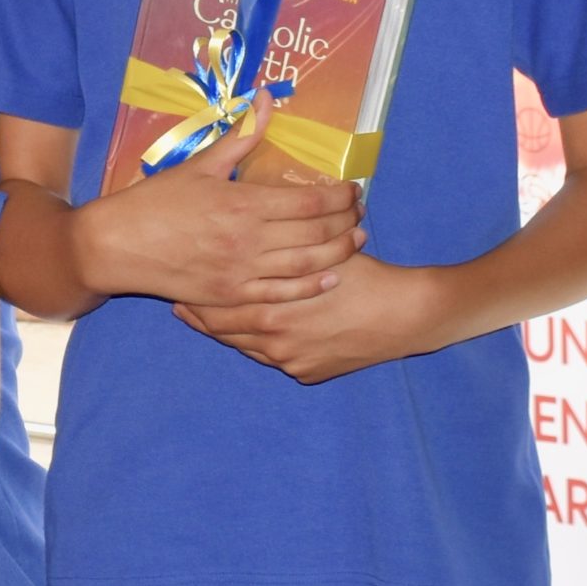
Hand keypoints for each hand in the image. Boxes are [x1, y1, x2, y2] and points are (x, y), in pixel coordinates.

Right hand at [77, 92, 365, 306]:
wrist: (118, 246)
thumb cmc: (157, 201)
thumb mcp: (200, 164)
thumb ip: (242, 135)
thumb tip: (268, 97)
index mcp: (242, 203)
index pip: (308, 203)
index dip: (339, 197)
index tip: (354, 190)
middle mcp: (248, 241)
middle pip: (315, 234)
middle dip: (346, 222)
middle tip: (362, 213)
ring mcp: (241, 273)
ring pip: (306, 265)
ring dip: (338, 252)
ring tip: (358, 240)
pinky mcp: (231, 296)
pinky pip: (282, 295)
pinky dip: (311, 286)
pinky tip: (331, 277)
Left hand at [175, 251, 445, 384]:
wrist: (405, 315)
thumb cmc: (364, 274)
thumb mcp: (317, 250)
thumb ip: (288, 241)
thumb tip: (265, 212)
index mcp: (272, 308)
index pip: (220, 302)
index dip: (198, 292)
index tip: (183, 281)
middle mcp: (274, 340)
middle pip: (224, 329)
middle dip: (201, 316)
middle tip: (181, 304)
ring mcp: (290, 360)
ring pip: (245, 346)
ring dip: (226, 332)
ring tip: (206, 320)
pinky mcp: (306, 373)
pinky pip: (271, 359)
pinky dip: (258, 346)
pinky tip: (249, 335)